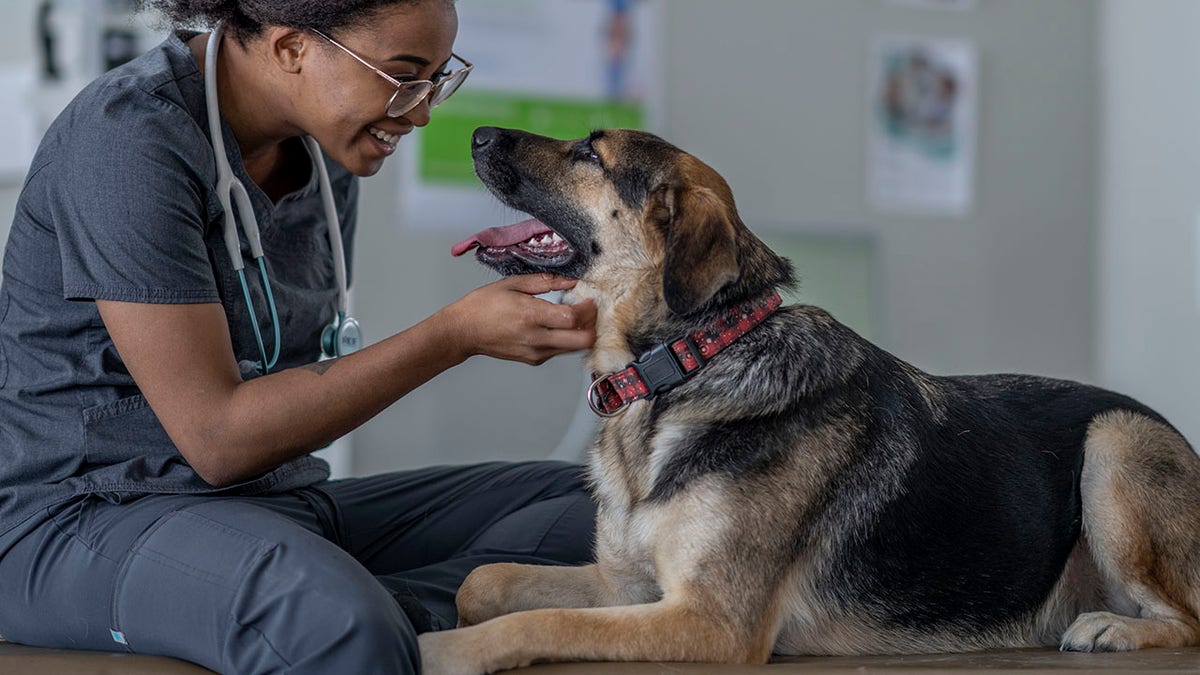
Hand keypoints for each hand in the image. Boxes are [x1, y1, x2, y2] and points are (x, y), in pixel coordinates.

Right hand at [440, 274, 596, 365]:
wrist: (463, 332)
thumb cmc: (483, 306)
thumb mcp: (512, 284)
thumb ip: (545, 282)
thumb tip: (570, 281)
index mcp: (531, 315)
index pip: (573, 318)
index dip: (587, 309)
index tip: (589, 299)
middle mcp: (536, 338)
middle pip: (581, 340)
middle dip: (591, 325)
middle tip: (589, 311)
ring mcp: (536, 352)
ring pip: (574, 348)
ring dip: (581, 333)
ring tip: (575, 316)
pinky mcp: (534, 360)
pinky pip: (560, 351)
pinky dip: (566, 339)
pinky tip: (558, 326)